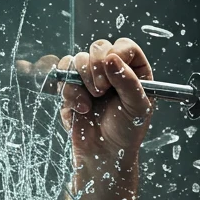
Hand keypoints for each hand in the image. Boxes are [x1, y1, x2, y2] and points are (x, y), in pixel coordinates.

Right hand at [52, 38, 155, 164]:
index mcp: (134, 70)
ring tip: (92, 101)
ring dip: (82, 80)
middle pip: (98, 47)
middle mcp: (112, 70)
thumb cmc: (126, 131)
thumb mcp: (137, 107)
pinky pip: (63, 75)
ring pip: (78, 59)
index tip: (113, 73)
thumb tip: (111, 58)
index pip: (124, 46)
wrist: (104, 153)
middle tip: (101, 91)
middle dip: (96, 67)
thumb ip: (128, 81)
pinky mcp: (72, 87)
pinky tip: (81, 108)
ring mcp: (90, 77)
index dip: (116, 54)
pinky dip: (69, 91)